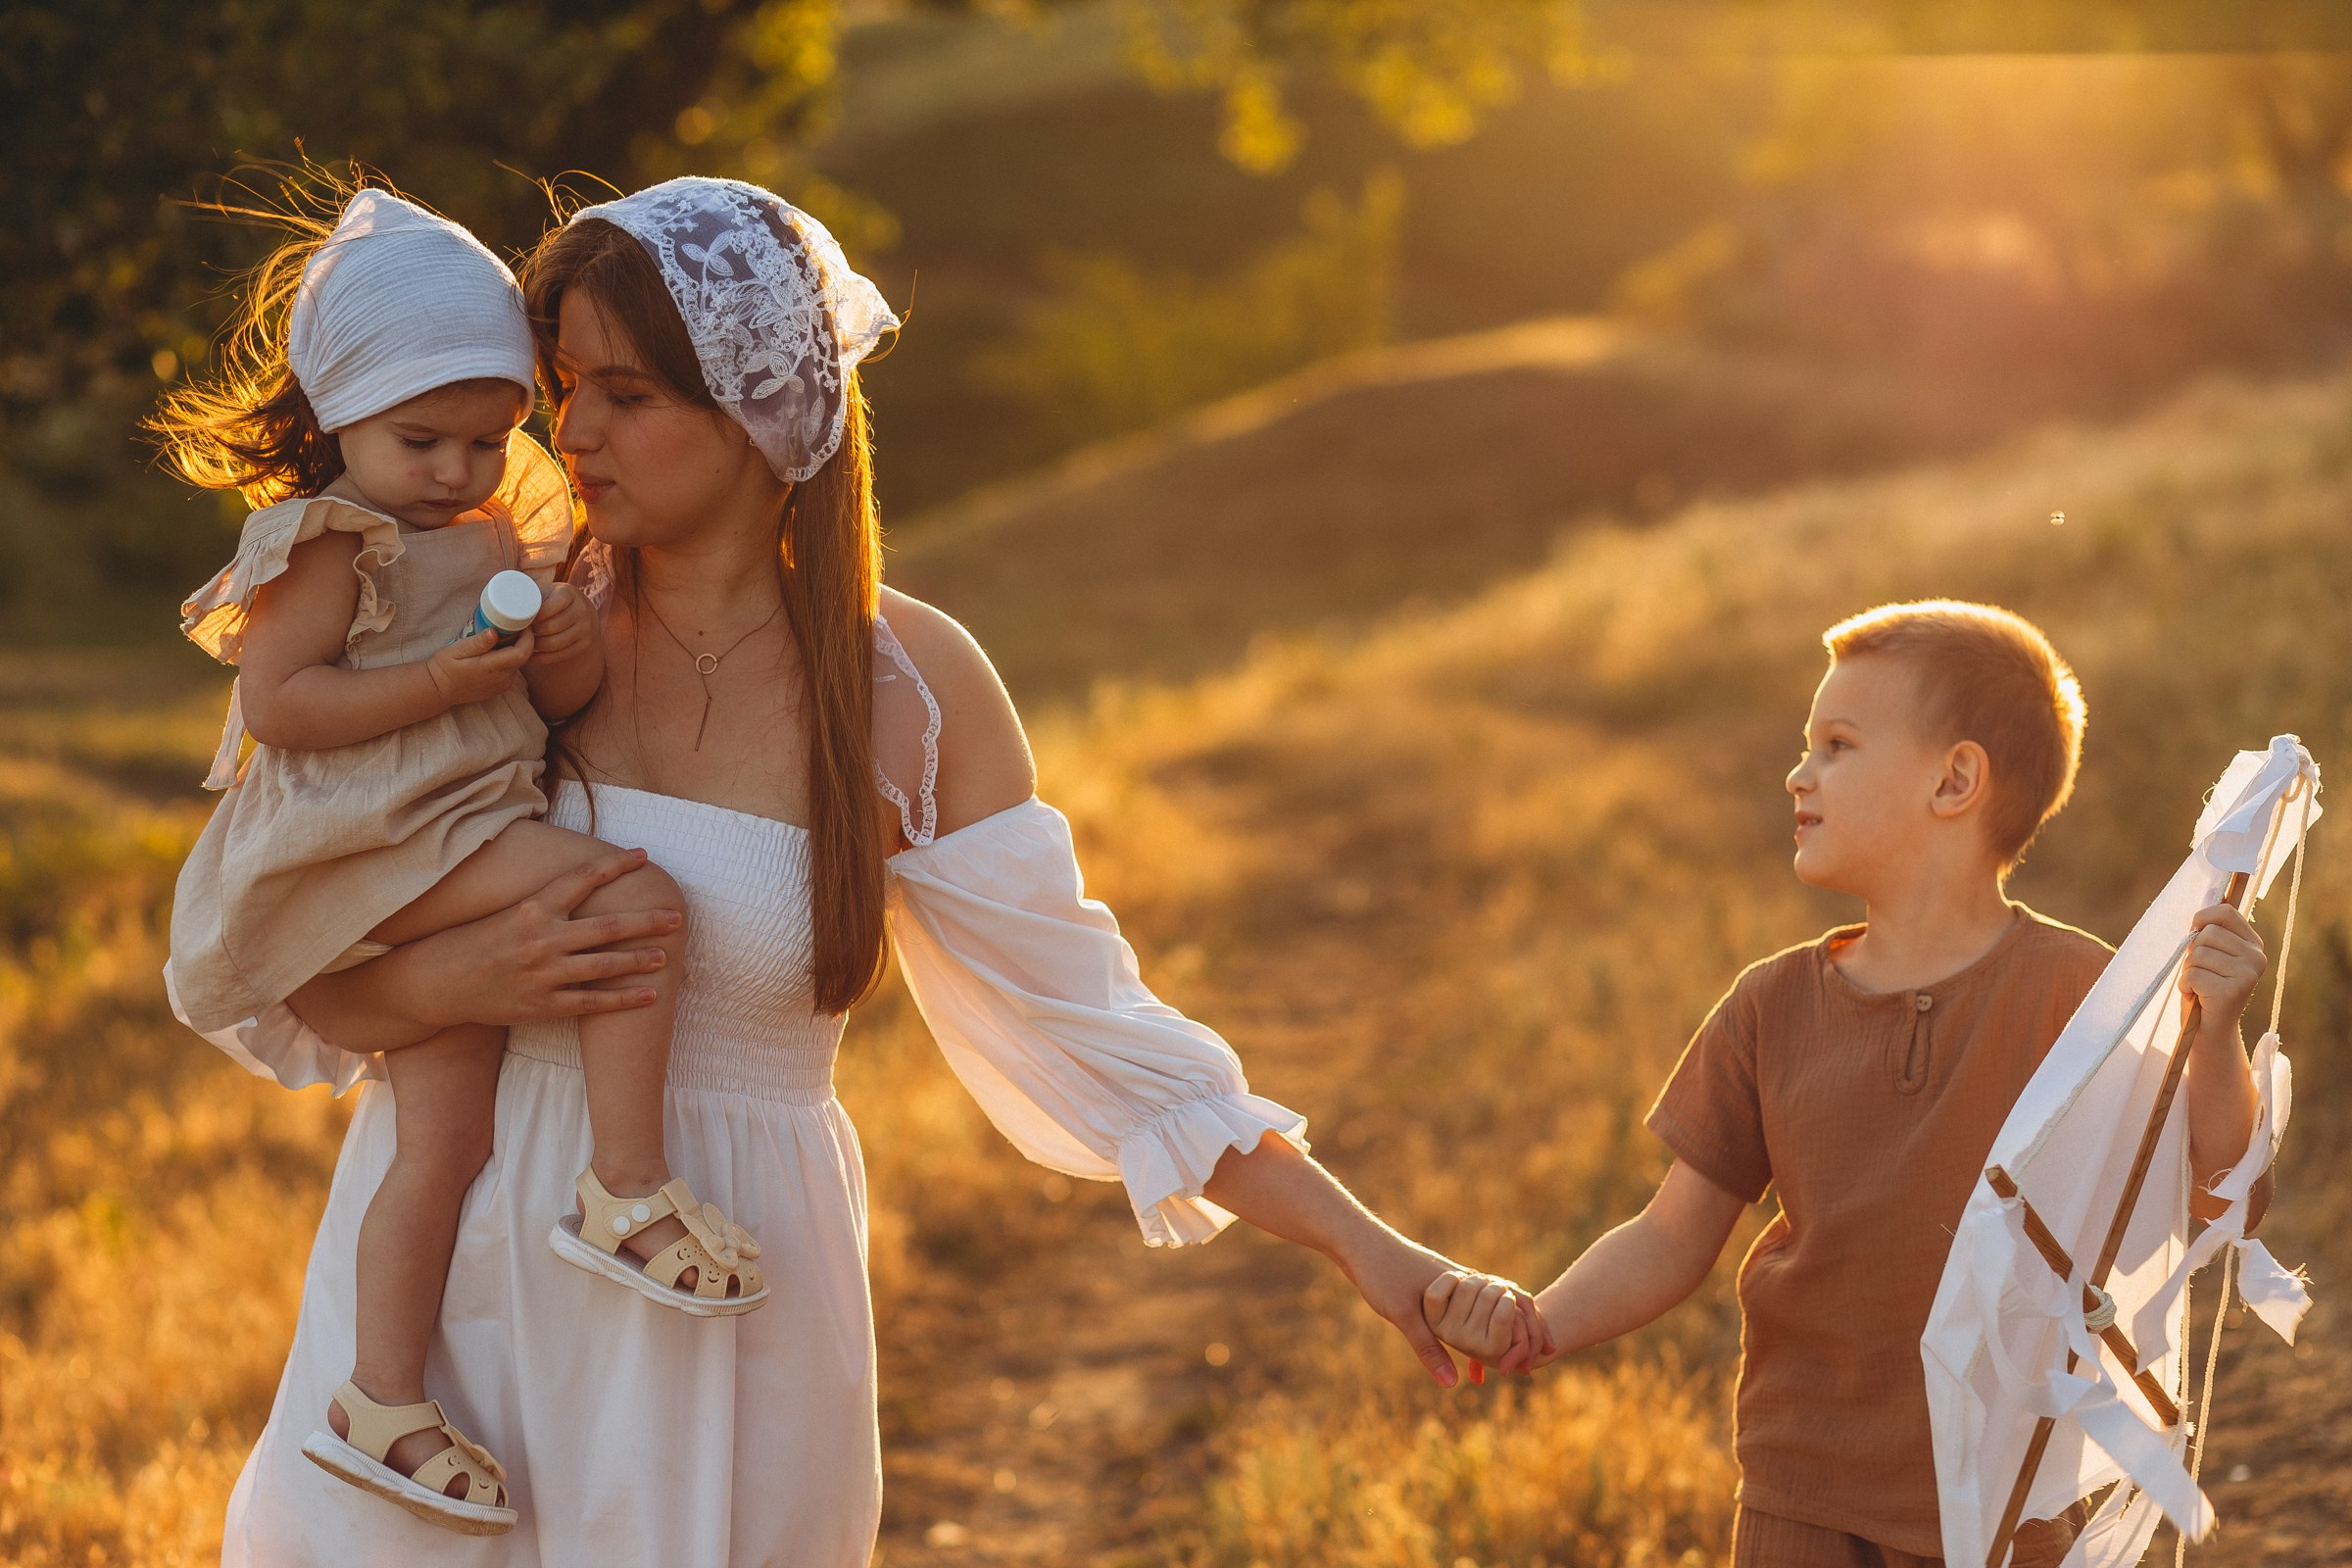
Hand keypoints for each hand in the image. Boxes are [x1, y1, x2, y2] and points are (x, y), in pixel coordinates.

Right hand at [408, 847, 678, 1028]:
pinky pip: (593, 1003)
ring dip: (640, 960)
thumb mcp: (508, 912)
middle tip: (676, 916)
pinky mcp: (543, 1005)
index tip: (643, 856)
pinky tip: (649, 995)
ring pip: (605, 965)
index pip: (583, 879)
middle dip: (647, 921)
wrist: (438, 982)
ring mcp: (544, 974)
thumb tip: (583, 882)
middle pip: (608, 926)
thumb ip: (545, 904)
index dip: (616, 865)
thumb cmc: (475, 941)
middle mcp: (542, 938)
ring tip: (666, 956)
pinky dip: (623, 999)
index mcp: (533, 908)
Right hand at [426, 626, 533, 704]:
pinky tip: (497, 652)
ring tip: (502, 637)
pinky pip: (512, 671)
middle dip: (522, 640)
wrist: (439, 690)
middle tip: (511, 626)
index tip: (523, 624)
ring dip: (515, 650)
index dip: (528, 637)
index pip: (522, 652)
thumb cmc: (445, 667)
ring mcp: (503, 685)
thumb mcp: (456, 650)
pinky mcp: (501, 688)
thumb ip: (477, 643)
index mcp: (492, 667)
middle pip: (523, 657)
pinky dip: (509, 659)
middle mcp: (502, 679)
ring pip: (519, 664)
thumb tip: (494, 632)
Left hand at [527, 583, 596, 666]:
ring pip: (554, 644)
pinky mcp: (584, 644)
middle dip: (532, 632)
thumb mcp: (545, 591)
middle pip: (551, 627)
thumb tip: (500, 600)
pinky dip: (542, 657)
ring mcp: (585, 629)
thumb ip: (528, 594)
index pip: (551, 606)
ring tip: (523, 643)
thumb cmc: (551, 599)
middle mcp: (581, 610)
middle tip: (519, 633)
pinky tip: (530, 655)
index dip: (534, 615)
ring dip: (535, 646)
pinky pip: (559, 655)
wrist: (578, 609)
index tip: (522, 619)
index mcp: (569, 593)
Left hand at [1341, 1232, 1554, 1387]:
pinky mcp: (1435, 1283)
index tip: (1546, 1353)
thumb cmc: (1381, 1274)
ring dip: (1501, 1329)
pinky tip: (1468, 1342)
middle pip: (1507, 1302)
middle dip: (1523, 1332)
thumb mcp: (1404, 1315)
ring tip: (1510, 1359)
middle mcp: (1462, 1279)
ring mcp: (1449, 1280)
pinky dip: (1476, 1324)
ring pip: (1487, 1305)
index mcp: (1462, 1284)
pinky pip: (1467, 1307)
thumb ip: (1429, 1350)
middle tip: (1536, 1361)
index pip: (1512, 1302)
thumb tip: (1452, 1384)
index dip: (1531, 1328)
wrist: (1360, 1242)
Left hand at [2183, 903, 2265, 1047]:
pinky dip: (2185, 986)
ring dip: (2188, 971)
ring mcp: (2248, 974)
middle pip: (2207, 934)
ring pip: (2198, 954)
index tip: (2194, 933)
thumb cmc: (2204, 987)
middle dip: (2192, 953)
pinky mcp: (2233, 991)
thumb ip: (2208, 934)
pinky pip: (2192, 975)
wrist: (2209, 1029)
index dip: (2202, 918)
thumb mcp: (2210, 955)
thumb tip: (2196, 917)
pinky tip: (2197, 997)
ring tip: (2200, 986)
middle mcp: (2256, 957)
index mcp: (2253, 944)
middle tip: (2201, 974)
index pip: (2225, 912)